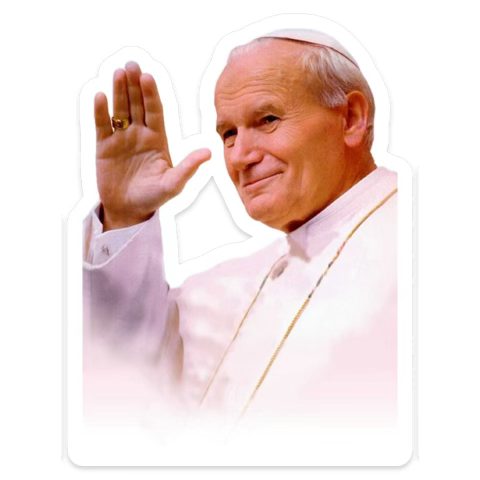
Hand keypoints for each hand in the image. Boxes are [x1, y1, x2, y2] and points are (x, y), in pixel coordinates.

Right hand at [94, 61, 210, 230]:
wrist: (129, 210)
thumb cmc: (154, 198)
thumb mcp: (173, 184)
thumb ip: (188, 167)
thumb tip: (209, 152)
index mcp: (158, 139)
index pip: (155, 111)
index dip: (152, 95)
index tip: (149, 77)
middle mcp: (140, 134)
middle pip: (137, 105)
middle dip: (135, 85)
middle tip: (132, 65)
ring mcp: (121, 138)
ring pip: (120, 110)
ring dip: (119, 92)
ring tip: (118, 73)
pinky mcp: (104, 146)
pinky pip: (102, 125)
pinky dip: (100, 111)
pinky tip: (100, 96)